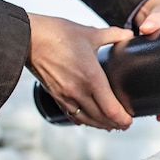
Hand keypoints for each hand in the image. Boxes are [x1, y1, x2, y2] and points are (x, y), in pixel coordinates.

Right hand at [26, 13, 133, 129]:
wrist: (29, 38)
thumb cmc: (58, 34)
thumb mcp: (90, 33)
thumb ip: (113, 35)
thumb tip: (129, 35)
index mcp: (92, 78)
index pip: (111, 109)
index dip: (123, 119)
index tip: (130, 120)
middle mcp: (79, 91)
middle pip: (101, 119)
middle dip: (116, 124)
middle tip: (125, 124)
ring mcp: (66, 96)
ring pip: (87, 120)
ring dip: (100, 125)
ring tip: (111, 126)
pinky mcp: (55, 96)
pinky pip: (72, 115)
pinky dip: (83, 120)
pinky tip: (88, 120)